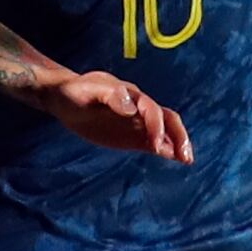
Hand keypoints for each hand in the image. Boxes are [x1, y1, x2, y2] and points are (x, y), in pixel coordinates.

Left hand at [37, 71, 192, 163]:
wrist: (65, 98)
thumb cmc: (75, 91)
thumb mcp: (88, 90)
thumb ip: (110, 95)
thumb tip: (131, 107)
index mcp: (131, 94)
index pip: (151, 109)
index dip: (155, 126)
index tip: (155, 145)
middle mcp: (139, 108)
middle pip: (167, 119)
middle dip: (177, 136)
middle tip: (184, 155)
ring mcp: (137, 123)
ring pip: (164, 132)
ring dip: (176, 144)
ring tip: (186, 160)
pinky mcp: (132, 136)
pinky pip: (152, 143)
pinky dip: (165, 150)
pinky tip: (174, 159)